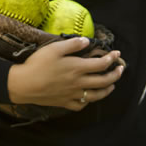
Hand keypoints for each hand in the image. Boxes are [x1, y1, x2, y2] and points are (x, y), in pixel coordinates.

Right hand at [7, 36, 124, 110]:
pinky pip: (81, 104)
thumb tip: (87, 41)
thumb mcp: (54, 49)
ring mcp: (72, 94)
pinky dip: (89, 101)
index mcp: (77, 68)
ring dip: (107, 90)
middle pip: (103, 81)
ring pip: (96, 95)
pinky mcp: (64, 102)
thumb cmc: (38, 64)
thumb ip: (72, 45)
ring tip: (112, 85)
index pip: (101, 64)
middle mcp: (78, 83)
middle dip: (115, 75)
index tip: (117, 53)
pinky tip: (89, 97)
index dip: (112, 58)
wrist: (24, 85)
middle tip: (121, 69)